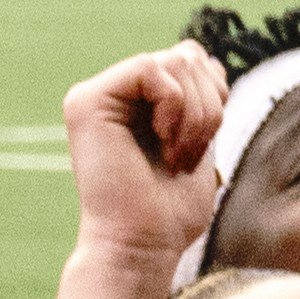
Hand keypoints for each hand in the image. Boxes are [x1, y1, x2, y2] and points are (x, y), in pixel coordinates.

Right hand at [56, 42, 225, 260]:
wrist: (141, 244)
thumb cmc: (169, 210)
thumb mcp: (196, 141)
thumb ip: (198, 99)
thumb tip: (208, 58)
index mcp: (134, 102)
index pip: (189, 60)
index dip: (213, 94)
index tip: (199, 146)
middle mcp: (110, 94)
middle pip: (187, 54)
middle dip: (208, 106)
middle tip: (186, 155)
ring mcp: (94, 95)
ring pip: (174, 59)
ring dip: (195, 114)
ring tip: (176, 154)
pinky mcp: (85, 101)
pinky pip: (150, 68)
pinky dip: (173, 106)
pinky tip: (161, 140)